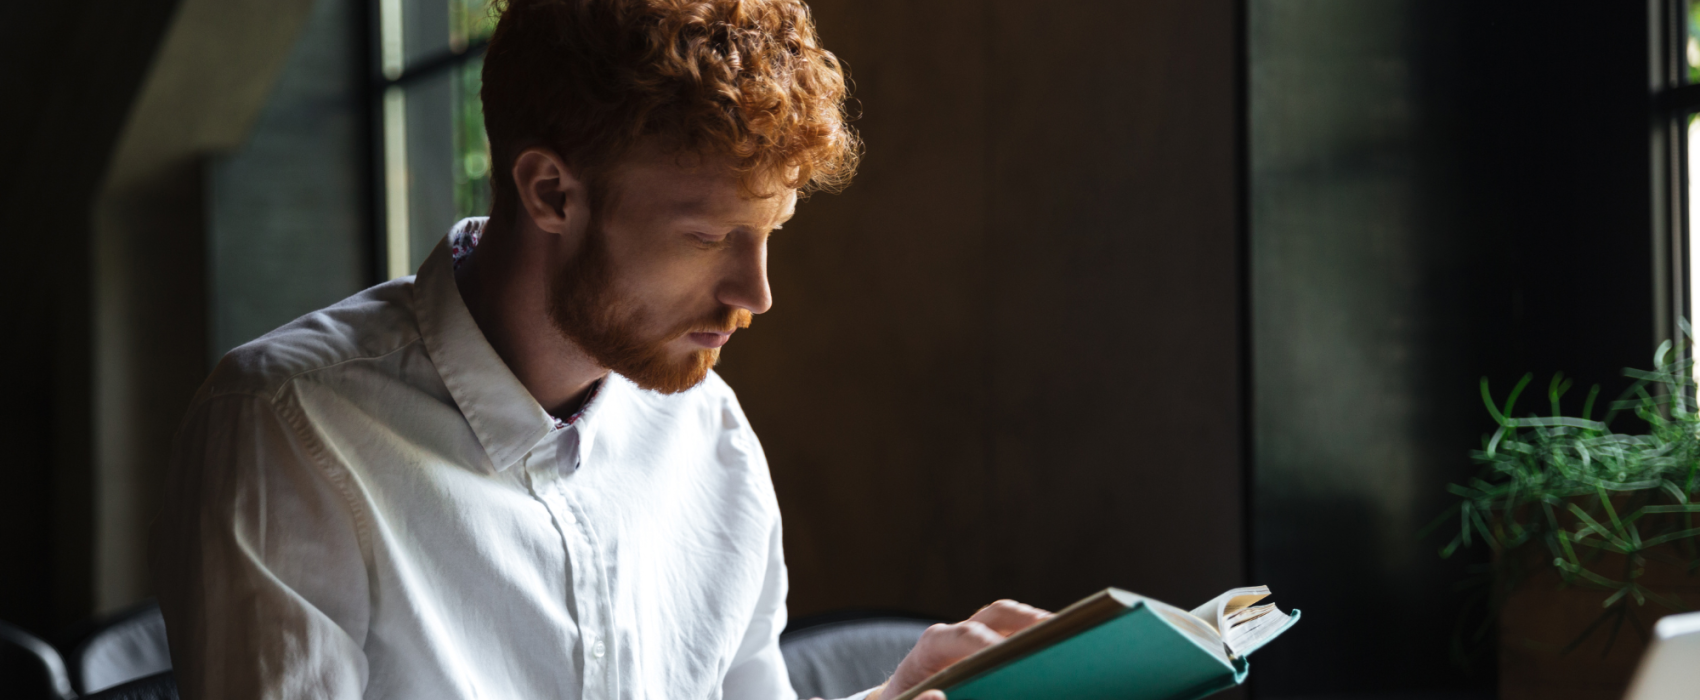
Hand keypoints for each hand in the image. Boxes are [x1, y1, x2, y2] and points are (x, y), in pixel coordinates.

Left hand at [870, 599, 1050, 699]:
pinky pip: (1019, 635)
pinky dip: (1040, 640)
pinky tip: (1063, 655)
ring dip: (1043, 627)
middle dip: (1031, 622)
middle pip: (999, 615)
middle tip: (1064, 637)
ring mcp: (976, 637)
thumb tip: (939, 697)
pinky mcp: (990, 648)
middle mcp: (957, 633)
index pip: (966, 635)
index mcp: (933, 646)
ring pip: (1014, 620)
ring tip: (1076, 643)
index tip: (1017, 660)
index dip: (992, 644)